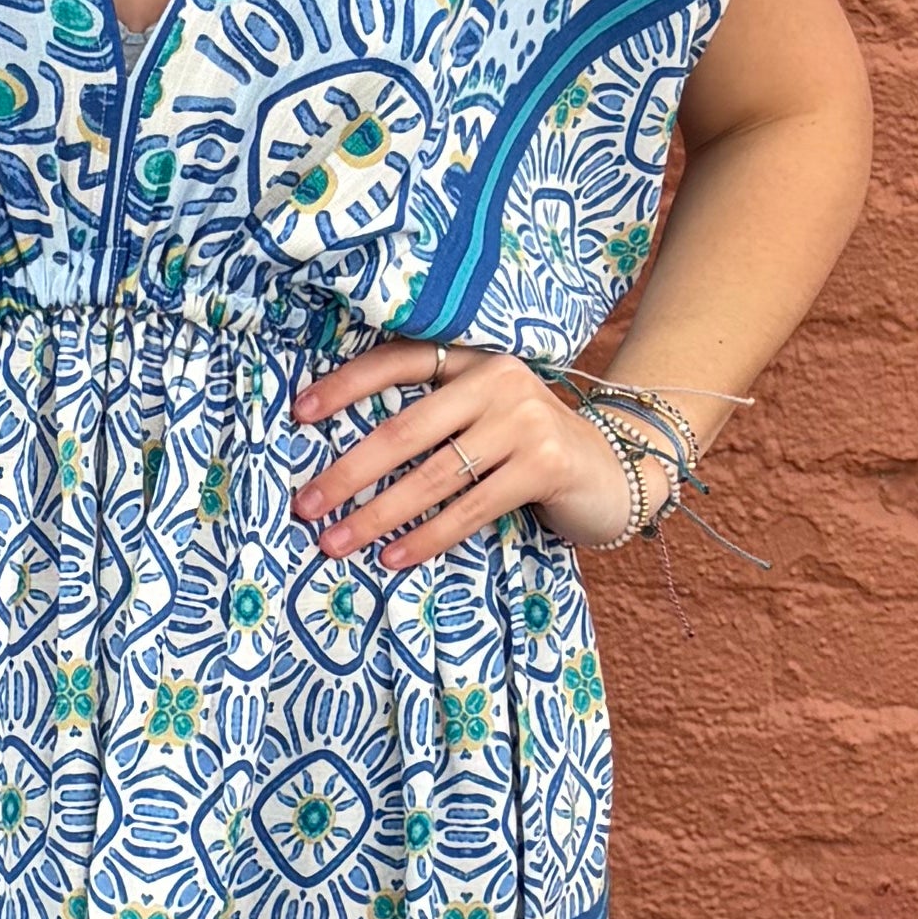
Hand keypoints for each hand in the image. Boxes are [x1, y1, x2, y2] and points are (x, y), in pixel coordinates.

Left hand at [286, 338, 641, 573]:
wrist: (618, 472)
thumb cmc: (533, 452)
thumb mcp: (487, 419)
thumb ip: (437, 423)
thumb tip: (348, 462)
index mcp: (474, 360)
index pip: (399, 361)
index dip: (346, 385)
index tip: (299, 415)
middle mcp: (499, 380)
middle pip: (404, 429)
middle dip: (348, 472)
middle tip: (305, 506)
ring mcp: (526, 420)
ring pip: (433, 475)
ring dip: (378, 515)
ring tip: (336, 543)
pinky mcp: (546, 464)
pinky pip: (470, 507)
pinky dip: (428, 537)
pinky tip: (394, 558)